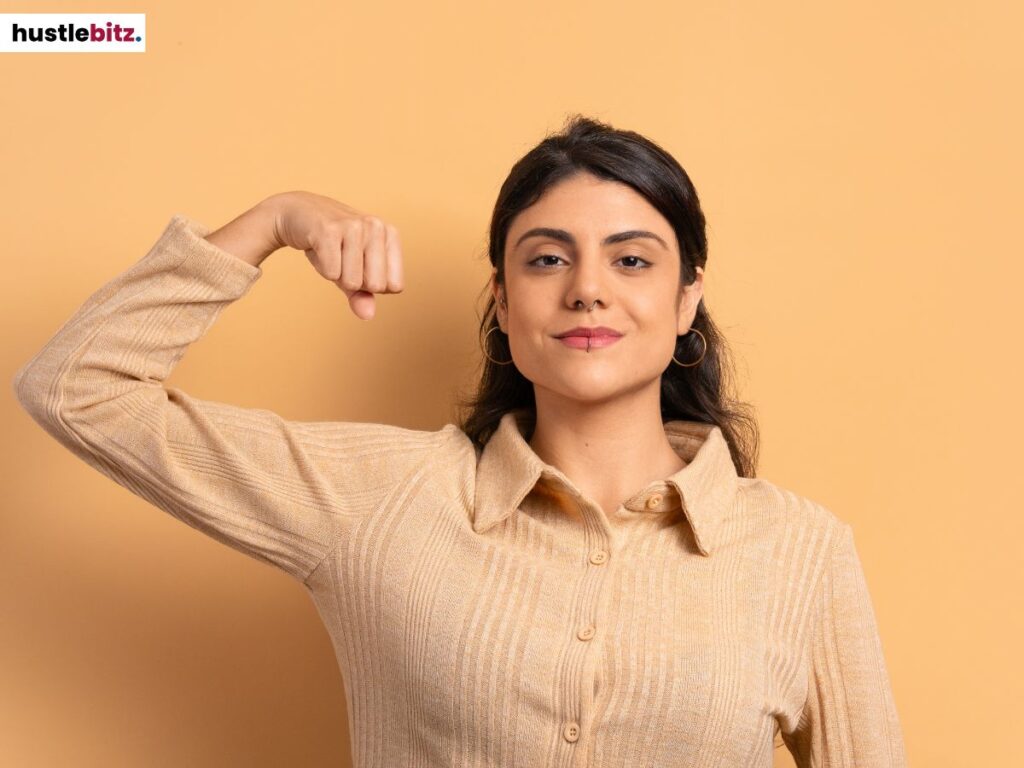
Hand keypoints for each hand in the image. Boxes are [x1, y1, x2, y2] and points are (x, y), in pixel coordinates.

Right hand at [266, 190, 404, 319]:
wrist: (297, 213)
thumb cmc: (331, 244)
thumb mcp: (351, 270)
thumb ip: (363, 295)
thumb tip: (368, 315)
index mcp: (389, 234)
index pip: (395, 286)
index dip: (372, 285)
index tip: (358, 265)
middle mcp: (376, 226)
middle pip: (376, 286)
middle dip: (355, 282)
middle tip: (342, 259)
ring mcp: (353, 226)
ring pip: (353, 282)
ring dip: (336, 274)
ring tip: (330, 252)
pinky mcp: (329, 230)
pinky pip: (332, 273)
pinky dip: (322, 267)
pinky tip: (318, 247)